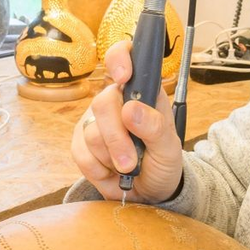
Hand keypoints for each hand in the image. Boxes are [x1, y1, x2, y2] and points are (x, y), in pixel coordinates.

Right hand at [71, 39, 182, 202]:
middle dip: (117, 138)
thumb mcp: (169, 148)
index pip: (125, 57)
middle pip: (103, 104)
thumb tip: (131, 110)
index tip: (123, 77)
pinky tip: (112, 172)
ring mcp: (94, 121)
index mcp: (142, 91)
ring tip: (128, 168)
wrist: (149, 192)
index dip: (119, 58)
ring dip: (112, 158)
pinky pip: (81, 154)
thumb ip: (156, 128)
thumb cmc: (162, 162)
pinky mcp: (80, 143)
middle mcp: (115, 101)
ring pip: (91, 133)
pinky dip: (99, 170)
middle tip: (131, 163)